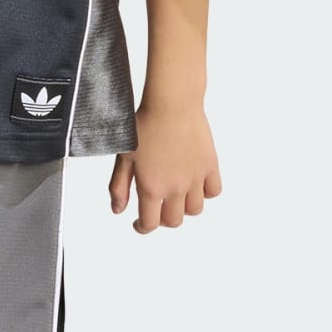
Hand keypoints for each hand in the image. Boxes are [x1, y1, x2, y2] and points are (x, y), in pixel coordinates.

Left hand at [108, 99, 221, 231]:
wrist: (171, 104)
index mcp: (151, 187)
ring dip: (185, 208)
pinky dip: (206, 193)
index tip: (139, 224)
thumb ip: (119, 187)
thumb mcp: (124, 157)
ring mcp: (195, 178)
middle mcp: (175, 188)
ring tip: (177, 196)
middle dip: (163, 219)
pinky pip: (214, 191)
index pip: (150, 223)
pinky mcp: (210, 166)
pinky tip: (196, 185)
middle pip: (174, 221)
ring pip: (195, 210)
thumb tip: (118, 210)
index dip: (142, 228)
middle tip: (157, 209)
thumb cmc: (144, 125)